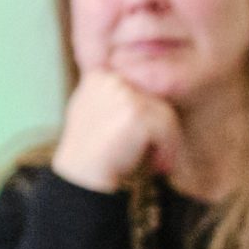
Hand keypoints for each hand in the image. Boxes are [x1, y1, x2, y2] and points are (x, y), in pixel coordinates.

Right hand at [51, 69, 181, 191]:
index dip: (150, 116)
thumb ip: (112, 96)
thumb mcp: (93, 110)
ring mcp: (124, 94)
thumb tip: (146, 90)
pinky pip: (167, 129)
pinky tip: (159, 167)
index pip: (141, 90)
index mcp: (101, 76)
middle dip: (161, 129)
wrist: (81, 173)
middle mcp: (112, 80)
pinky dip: (168, 150)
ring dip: (168, 141)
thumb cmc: (90, 147)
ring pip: (165, 114)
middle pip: (156, 100)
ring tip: (160, 162)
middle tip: (161, 153)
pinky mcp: (136, 113)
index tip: (151, 138)